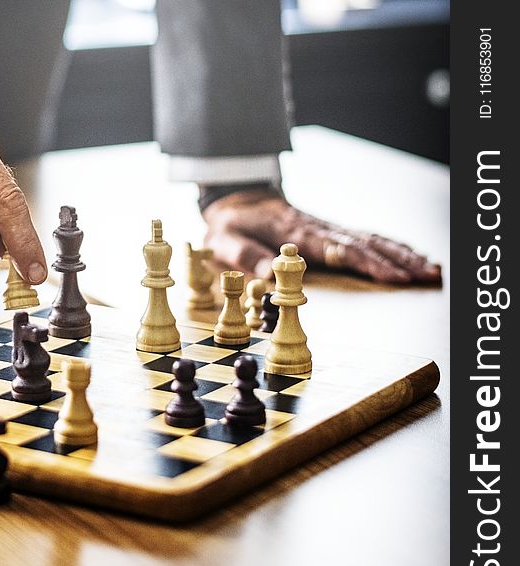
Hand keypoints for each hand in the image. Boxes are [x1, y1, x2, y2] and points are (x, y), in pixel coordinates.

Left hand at [202, 187, 441, 283]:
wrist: (234, 199)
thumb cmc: (229, 224)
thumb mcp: (223, 239)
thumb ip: (245, 255)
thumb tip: (268, 275)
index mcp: (293, 233)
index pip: (335, 248)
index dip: (364, 262)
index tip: (390, 276)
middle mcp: (316, 228)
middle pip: (362, 244)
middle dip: (395, 261)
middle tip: (425, 276)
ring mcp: (325, 227)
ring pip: (370, 239)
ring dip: (401, 254)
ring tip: (432, 269)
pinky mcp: (329, 230)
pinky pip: (365, 237)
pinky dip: (391, 246)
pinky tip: (413, 257)